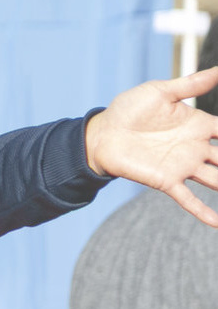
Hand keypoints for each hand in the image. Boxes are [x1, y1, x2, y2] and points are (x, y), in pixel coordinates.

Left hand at [84, 68, 217, 226]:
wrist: (102, 134)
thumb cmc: (129, 110)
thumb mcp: (162, 92)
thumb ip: (192, 84)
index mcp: (199, 125)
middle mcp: (196, 148)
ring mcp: (183, 166)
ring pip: (217, 179)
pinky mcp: (167, 181)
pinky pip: (189, 200)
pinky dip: (204, 212)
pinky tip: (217, 224)